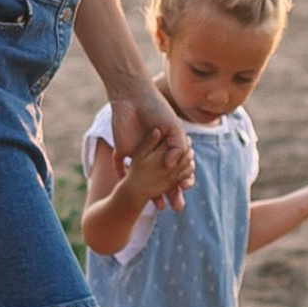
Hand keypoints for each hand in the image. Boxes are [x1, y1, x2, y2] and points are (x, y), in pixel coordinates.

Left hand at [110, 82, 193, 210]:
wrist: (133, 97)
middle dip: (171, 193)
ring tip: (159, 207)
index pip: (178, 169)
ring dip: (152, 193)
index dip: (184, 179)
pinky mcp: (122, 150)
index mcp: (167, 147)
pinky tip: (130, 186)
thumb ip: (177, 148)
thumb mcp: (174, 129)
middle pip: (164, 179)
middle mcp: (153, 153)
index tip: (187, 187)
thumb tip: (169, 168)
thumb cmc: (158, 110)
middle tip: (178, 208)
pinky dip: (123, 176)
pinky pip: (121, 167)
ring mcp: (138, 153)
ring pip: (144, 179)